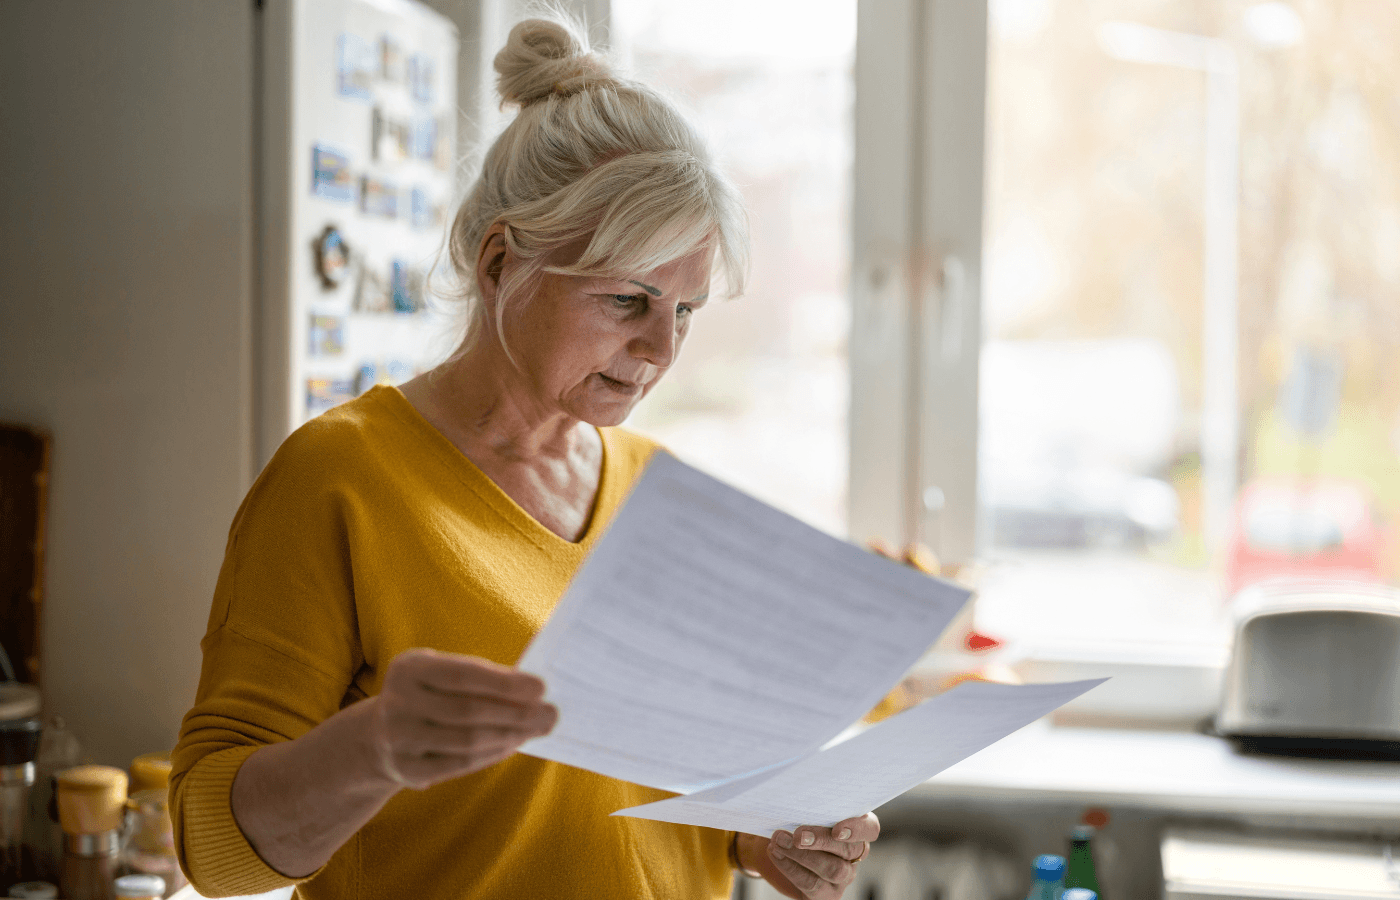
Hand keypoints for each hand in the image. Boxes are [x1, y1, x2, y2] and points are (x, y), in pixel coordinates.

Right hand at [363, 648, 557, 789]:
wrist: (378, 737)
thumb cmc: (429, 695)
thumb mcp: (440, 674)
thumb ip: (479, 678)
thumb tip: (534, 690)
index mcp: (409, 668)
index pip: (463, 675)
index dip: (504, 683)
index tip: (541, 687)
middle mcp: (397, 702)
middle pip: (468, 711)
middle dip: (516, 713)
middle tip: (550, 714)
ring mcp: (398, 739)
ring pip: (466, 740)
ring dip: (509, 735)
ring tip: (536, 729)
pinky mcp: (406, 769)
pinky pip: (459, 764)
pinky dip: (492, 755)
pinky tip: (513, 745)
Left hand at [747, 814, 879, 898]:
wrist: (778, 846)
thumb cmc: (795, 820)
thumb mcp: (805, 809)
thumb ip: (809, 804)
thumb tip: (795, 794)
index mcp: (856, 827)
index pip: (870, 828)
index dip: (857, 829)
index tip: (837, 829)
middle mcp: (854, 853)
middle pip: (849, 849)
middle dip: (821, 841)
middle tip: (798, 835)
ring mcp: (843, 876)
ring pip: (832, 869)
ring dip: (802, 855)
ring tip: (779, 841)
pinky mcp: (826, 894)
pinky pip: (811, 883)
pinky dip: (790, 867)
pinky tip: (775, 853)